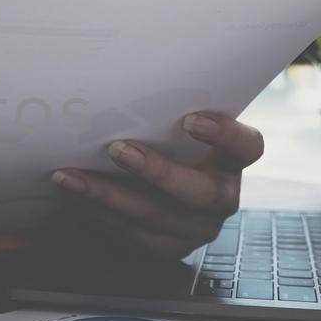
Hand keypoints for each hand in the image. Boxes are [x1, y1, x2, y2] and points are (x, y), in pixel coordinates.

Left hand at [50, 111, 262, 258]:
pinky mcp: (167, 248)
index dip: (225, 135)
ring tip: (72, 175)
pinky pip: (132, 234)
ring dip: (109, 195)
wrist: (146, 189)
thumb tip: (121, 72)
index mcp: (232, 161)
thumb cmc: (160, 142)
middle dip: (157, 171)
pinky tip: (73, 193)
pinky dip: (98, 212)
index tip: (190, 118)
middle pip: (200, 193)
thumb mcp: (170, 128)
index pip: (247, 147)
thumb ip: (163, 112)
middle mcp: (222, 198)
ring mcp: (196, 228)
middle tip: (116, 148)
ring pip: (156, 216)